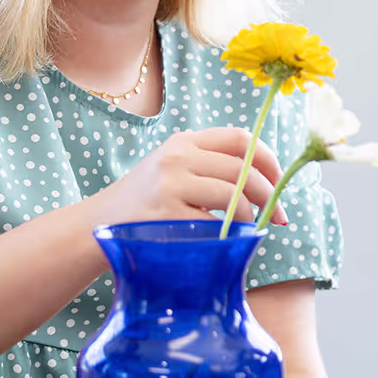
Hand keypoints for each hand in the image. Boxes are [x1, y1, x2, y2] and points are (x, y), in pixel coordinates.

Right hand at [89, 127, 288, 226]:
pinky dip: (230, 233)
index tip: (280, 180)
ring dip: (252, 216)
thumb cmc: (143, 203)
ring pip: (234, 196)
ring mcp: (171, 184)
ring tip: (253, 229)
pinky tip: (230, 239)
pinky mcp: (167, 213)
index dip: (268, 159)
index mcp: (184, 141)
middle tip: (279, 215)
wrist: (96, 225)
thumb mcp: (171, 169)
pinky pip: (215, 223)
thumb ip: (208, 165)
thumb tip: (264, 179)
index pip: (240, 138)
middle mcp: (178, 157)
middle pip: (243, 170)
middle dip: (270, 194)